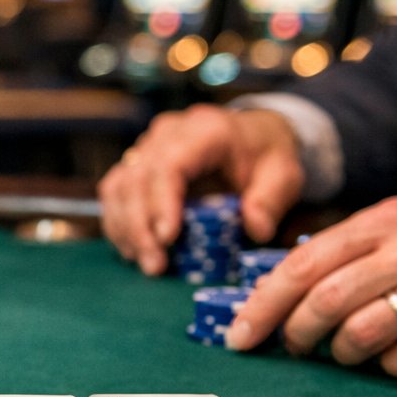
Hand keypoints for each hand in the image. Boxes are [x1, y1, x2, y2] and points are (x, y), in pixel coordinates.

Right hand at [98, 106, 304, 274]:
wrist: (252, 138)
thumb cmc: (265, 157)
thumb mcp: (282, 175)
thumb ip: (271, 200)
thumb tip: (255, 228)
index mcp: (205, 131)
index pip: (170, 164)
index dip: (162, 201)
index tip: (167, 238)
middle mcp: (168, 134)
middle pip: (137, 178)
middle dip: (140, 227)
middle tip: (156, 265)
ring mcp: (147, 147)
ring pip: (118, 186)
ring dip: (125, 229)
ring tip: (146, 262)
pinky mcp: (136, 164)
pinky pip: (114, 193)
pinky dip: (118, 224)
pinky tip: (133, 250)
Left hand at [227, 200, 396, 376]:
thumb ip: (341, 254)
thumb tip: (271, 294)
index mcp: (384, 221)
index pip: (304, 263)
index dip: (263, 305)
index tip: (239, 337)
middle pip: (326, 299)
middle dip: (297, 333)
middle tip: (294, 348)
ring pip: (364, 331)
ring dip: (343, 353)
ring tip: (346, 353)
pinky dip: (393, 367)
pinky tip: (396, 359)